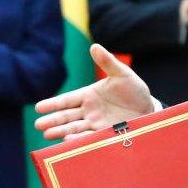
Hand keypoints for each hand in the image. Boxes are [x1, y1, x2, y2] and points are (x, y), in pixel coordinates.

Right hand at [34, 44, 152, 139]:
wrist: (149, 109)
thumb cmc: (134, 90)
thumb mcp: (122, 74)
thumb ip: (107, 62)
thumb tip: (94, 46)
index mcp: (88, 95)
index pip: (66, 100)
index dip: (53, 104)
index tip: (39, 108)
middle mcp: (88, 111)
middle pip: (66, 116)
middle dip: (52, 120)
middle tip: (38, 125)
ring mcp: (95, 124)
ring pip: (74, 128)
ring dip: (61, 132)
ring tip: (47, 135)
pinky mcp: (104, 134)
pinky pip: (89, 138)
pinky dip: (78, 140)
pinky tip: (68, 141)